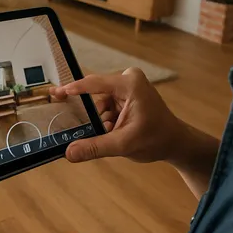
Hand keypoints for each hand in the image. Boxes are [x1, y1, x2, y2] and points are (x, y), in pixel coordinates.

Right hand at [50, 67, 187, 163]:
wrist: (176, 143)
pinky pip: (107, 104)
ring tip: (112, 134)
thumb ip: (95, 147)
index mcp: (129, 84)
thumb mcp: (123, 144)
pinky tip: (114, 131)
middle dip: (92, 113)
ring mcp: (128, 86)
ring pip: (100, 101)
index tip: (56, 93)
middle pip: (96, 94)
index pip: (94, 83)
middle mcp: (128, 79)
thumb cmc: (156, 140)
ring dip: (101, 119)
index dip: (73, 89)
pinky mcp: (128, 94)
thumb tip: (69, 153)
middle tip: (78, 123)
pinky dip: (106, 119)